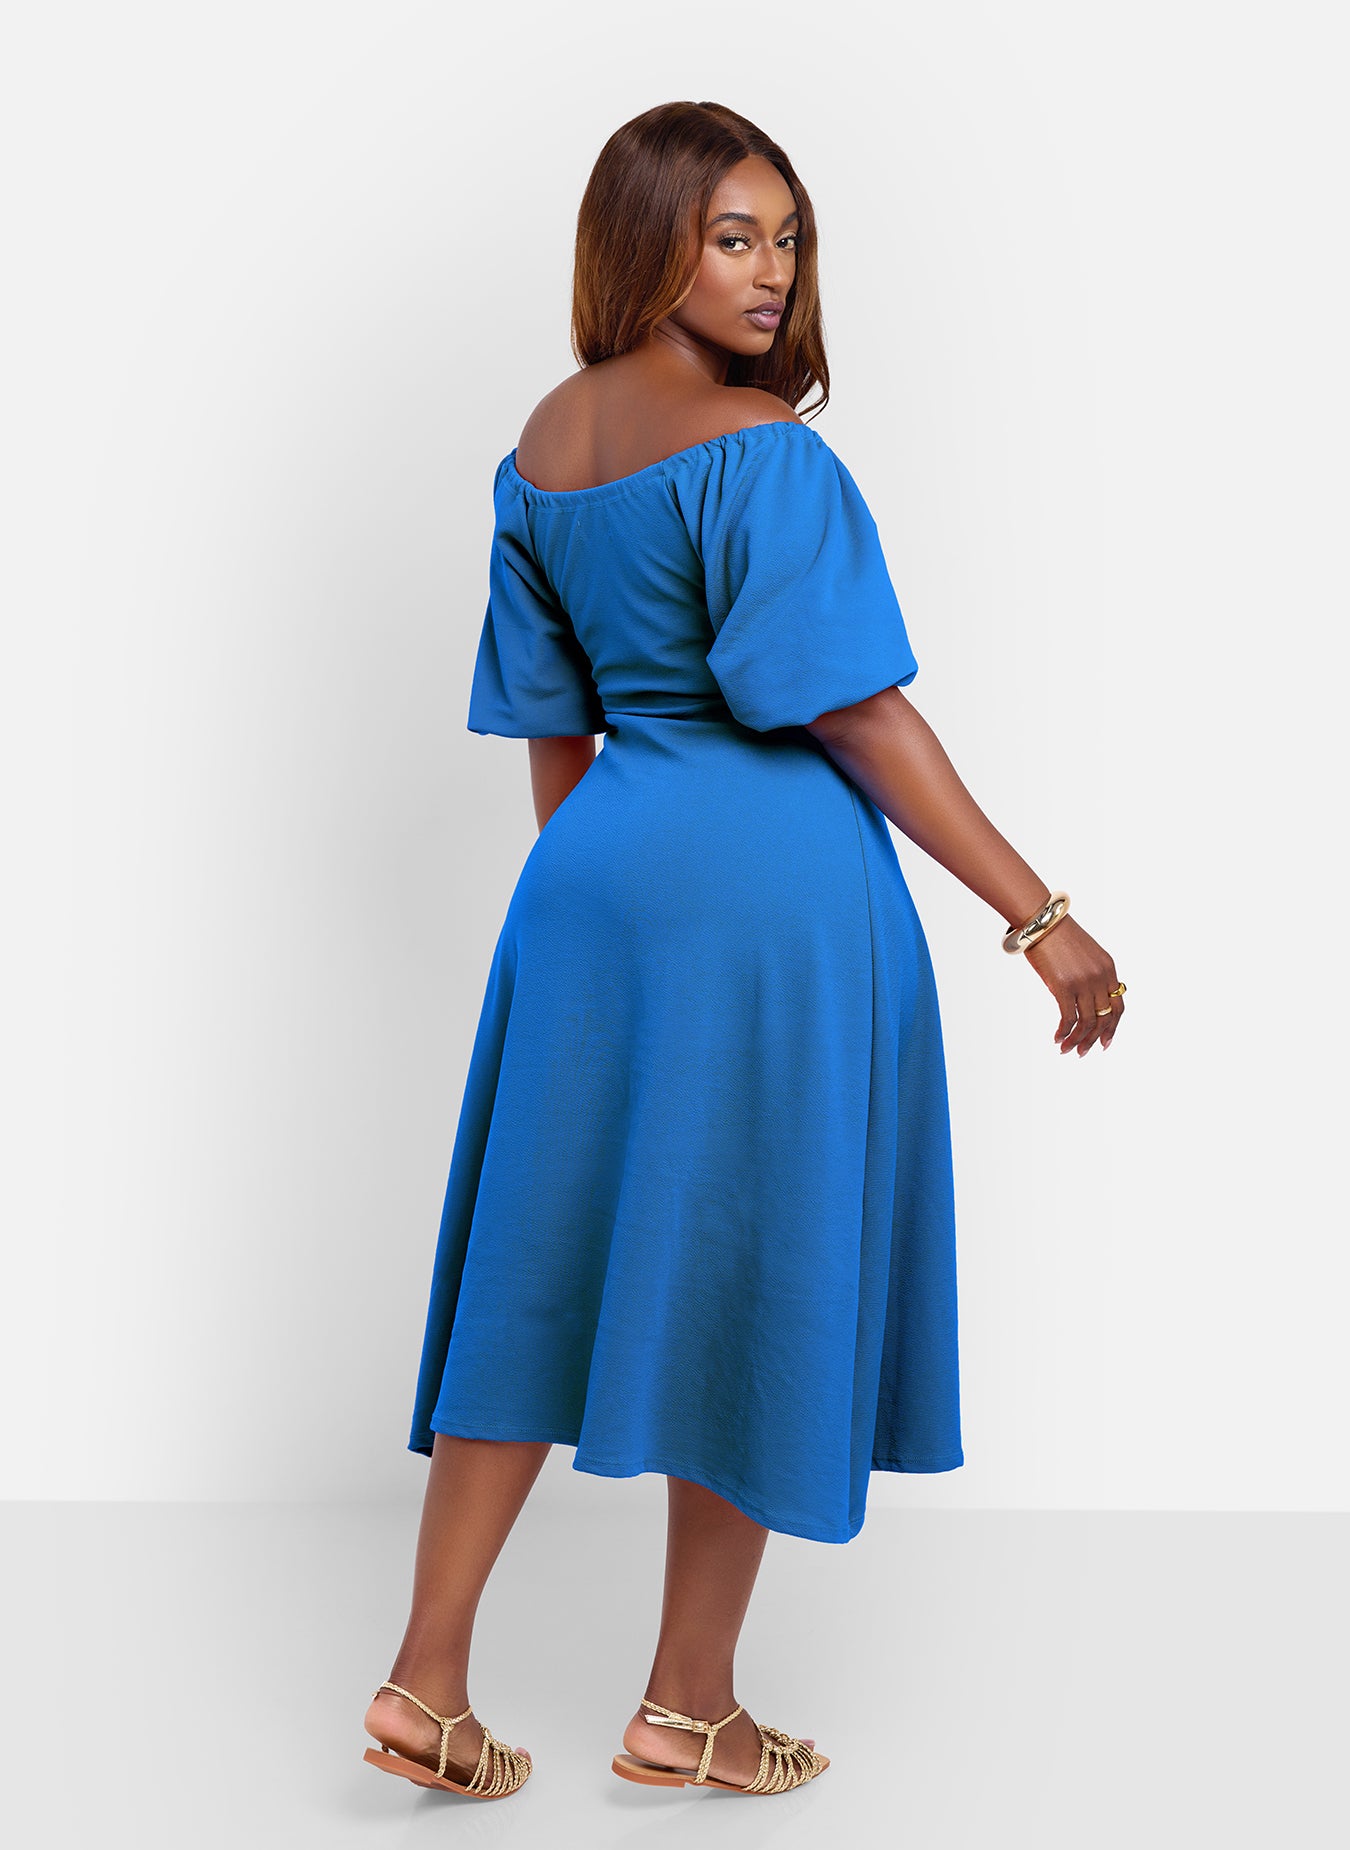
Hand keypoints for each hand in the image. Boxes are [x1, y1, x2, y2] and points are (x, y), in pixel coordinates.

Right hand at [1023, 917, 1123, 1055]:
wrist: (1042, 921)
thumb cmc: (1056, 934)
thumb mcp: (1084, 954)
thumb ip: (1088, 976)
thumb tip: (1077, 1001)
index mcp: (1108, 968)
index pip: (1118, 1005)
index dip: (1113, 1027)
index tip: (1105, 1041)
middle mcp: (1100, 977)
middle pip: (1105, 1018)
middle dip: (1095, 1039)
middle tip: (1084, 1051)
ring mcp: (1084, 982)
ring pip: (1087, 1022)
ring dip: (1078, 1040)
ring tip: (1068, 1050)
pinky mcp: (1064, 986)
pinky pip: (1068, 1018)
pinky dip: (1064, 1032)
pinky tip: (1058, 1038)